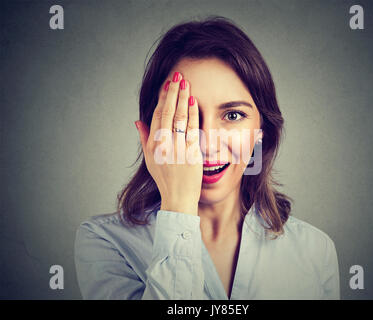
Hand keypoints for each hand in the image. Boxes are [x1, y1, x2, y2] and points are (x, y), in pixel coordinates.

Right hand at [135, 72, 201, 215]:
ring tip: (186, 83)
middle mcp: (163, 145)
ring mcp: (177, 148)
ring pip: (180, 118)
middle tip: (178, 76)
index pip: (158, 115)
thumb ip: (144, 138)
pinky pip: (192, 129)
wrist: (178, 198)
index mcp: (152, 144)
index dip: (162, 98)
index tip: (167, 84)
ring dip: (183, 98)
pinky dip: (193, 114)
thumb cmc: (164, 179)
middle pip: (168, 112)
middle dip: (173, 92)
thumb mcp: (150, 159)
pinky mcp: (191, 153)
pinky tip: (194, 101)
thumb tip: (137, 120)